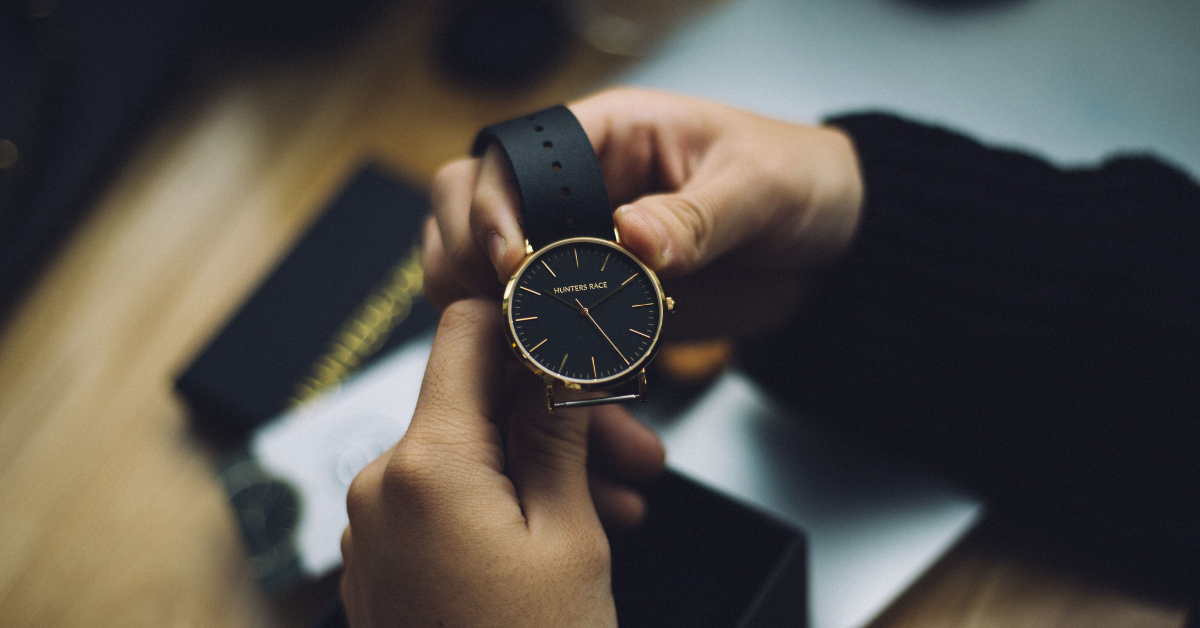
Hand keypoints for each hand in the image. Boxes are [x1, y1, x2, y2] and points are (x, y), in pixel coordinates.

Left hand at [340, 300, 663, 627]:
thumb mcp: (568, 536)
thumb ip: (558, 432)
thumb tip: (562, 358)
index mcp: (423, 466)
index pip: (464, 334)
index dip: (525, 323)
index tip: (577, 335)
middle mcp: (381, 488)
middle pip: (473, 404)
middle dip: (554, 412)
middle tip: (634, 444)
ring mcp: (375, 531)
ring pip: (467, 458)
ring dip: (539, 463)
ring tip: (621, 500)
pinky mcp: (384, 565)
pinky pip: (445, 504)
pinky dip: (503, 502)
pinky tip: (569, 529)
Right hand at [423, 88, 863, 337]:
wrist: (833, 249)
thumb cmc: (800, 182)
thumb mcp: (760, 187)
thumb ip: (697, 214)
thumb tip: (632, 234)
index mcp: (606, 138)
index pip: (511, 160)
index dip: (493, 208)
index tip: (511, 262)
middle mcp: (577, 192)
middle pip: (465, 212)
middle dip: (467, 262)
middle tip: (504, 311)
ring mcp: (578, 250)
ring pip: (484, 277)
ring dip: (486, 318)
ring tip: (524, 355)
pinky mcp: (595, 306)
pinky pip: (540, 334)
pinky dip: (536, 365)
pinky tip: (564, 390)